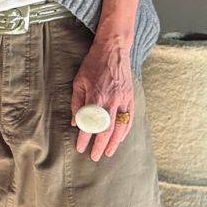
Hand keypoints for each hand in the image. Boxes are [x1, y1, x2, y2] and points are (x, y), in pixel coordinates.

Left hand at [71, 36, 135, 160]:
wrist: (113, 49)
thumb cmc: (93, 64)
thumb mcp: (79, 81)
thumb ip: (77, 103)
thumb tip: (75, 122)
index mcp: (95, 96)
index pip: (90, 123)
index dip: (84, 138)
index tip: (80, 148)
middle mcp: (111, 100)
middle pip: (106, 130)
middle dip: (99, 145)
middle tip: (94, 157)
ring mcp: (123, 99)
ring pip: (120, 127)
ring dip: (114, 142)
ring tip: (108, 152)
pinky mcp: (131, 97)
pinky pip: (129, 118)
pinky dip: (125, 131)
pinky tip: (120, 139)